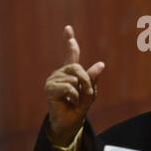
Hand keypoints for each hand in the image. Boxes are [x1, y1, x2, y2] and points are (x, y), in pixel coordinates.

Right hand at [44, 25, 104, 145]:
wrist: (70, 123)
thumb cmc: (79, 107)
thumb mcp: (90, 92)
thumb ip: (93, 78)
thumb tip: (101, 64)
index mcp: (71, 72)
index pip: (71, 53)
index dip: (69, 40)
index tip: (68, 28)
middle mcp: (60, 73)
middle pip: (78, 67)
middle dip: (86, 80)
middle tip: (87, 93)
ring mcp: (53, 79)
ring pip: (74, 78)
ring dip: (79, 91)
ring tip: (74, 99)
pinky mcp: (49, 88)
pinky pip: (68, 87)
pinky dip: (73, 96)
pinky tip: (68, 101)